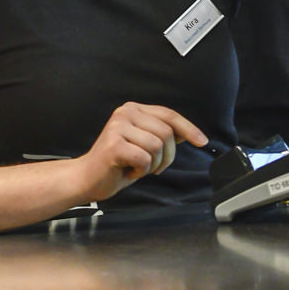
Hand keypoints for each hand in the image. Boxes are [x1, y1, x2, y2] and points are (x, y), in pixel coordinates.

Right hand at [77, 103, 206, 200]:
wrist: (86, 179)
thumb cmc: (116, 164)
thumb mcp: (144, 145)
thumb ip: (162, 134)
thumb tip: (188, 132)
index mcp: (134, 109)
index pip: (169, 115)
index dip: (189, 128)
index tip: (202, 141)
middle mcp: (125, 112)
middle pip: (167, 132)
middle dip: (167, 156)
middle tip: (153, 167)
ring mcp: (118, 127)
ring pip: (158, 146)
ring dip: (153, 164)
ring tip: (138, 167)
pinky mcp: (113, 144)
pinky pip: (144, 158)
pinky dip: (141, 170)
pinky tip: (129, 170)